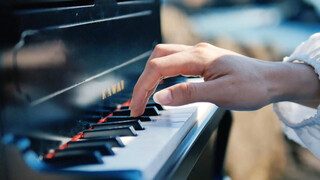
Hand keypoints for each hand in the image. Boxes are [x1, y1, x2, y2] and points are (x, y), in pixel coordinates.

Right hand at [129, 43, 319, 116]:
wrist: (272, 81)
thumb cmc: (252, 86)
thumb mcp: (220, 93)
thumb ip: (188, 94)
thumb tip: (160, 97)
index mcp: (198, 57)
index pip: (159, 68)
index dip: (143, 88)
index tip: (137, 107)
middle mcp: (196, 51)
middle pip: (158, 57)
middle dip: (143, 79)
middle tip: (138, 102)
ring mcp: (199, 55)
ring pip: (165, 57)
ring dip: (152, 75)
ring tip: (146, 95)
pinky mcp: (203, 61)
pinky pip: (175, 62)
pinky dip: (163, 74)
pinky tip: (164, 85)